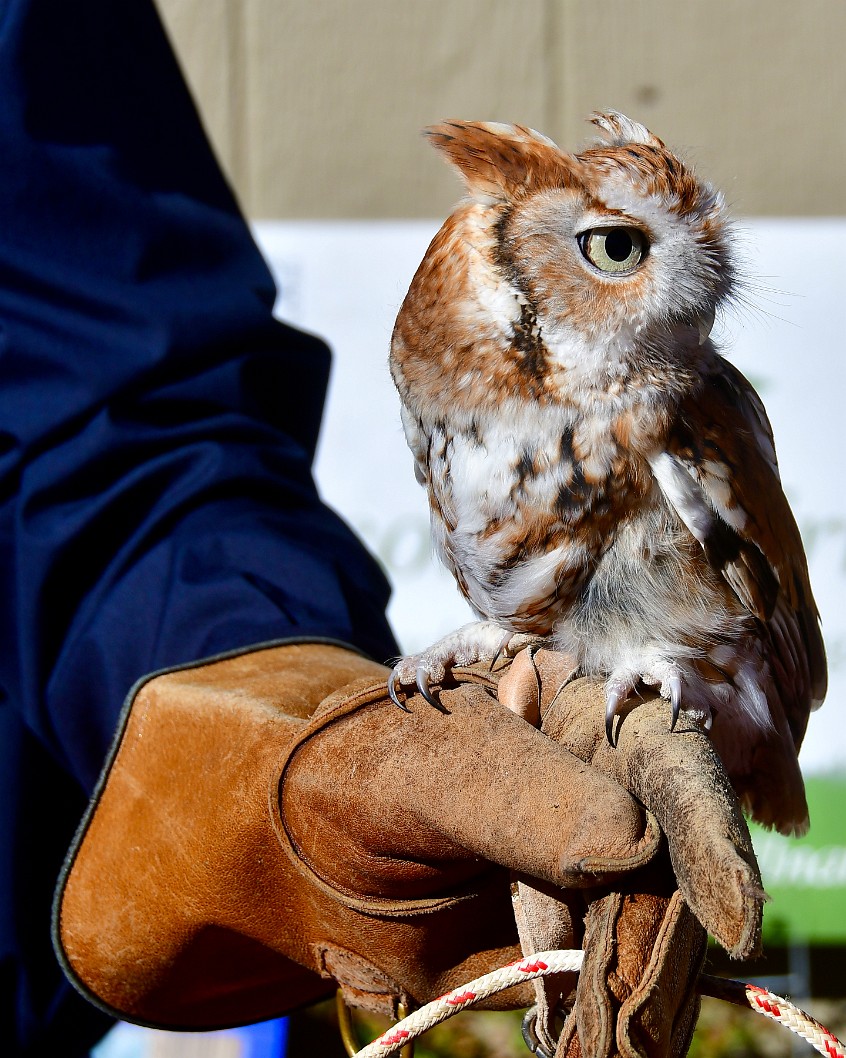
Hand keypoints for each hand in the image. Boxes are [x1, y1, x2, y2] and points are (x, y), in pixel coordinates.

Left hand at [55, 642, 762, 1057]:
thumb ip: (519, 796)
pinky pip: (604, 971)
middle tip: (634, 1023)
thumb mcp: (425, 768)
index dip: (712, 833)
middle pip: (670, 862)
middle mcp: (603, 782)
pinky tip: (589, 1044)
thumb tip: (633, 845)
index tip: (734, 916)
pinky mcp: (566, 922)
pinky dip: (602, 1014)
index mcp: (578, 711)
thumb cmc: (356, 768)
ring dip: (637, 995)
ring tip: (610, 1049)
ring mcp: (588, 857)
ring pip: (646, 928)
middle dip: (661, 945)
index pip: (670, 762)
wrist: (298, 836)